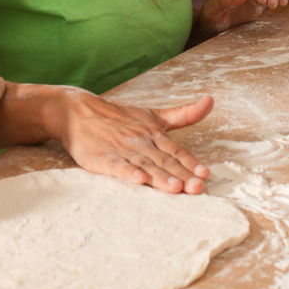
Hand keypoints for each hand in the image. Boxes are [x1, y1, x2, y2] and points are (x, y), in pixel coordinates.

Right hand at [54, 88, 212, 194]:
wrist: (78, 112)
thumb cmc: (119, 117)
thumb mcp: (153, 115)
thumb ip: (184, 114)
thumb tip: (211, 100)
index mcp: (154, 133)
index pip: (176, 150)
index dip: (190, 162)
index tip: (204, 174)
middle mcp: (141, 141)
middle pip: (164, 161)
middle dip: (181, 175)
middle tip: (197, 188)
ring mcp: (122, 149)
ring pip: (144, 165)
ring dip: (160, 177)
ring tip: (175, 188)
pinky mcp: (102, 158)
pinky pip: (117, 166)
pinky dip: (128, 172)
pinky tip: (138, 180)